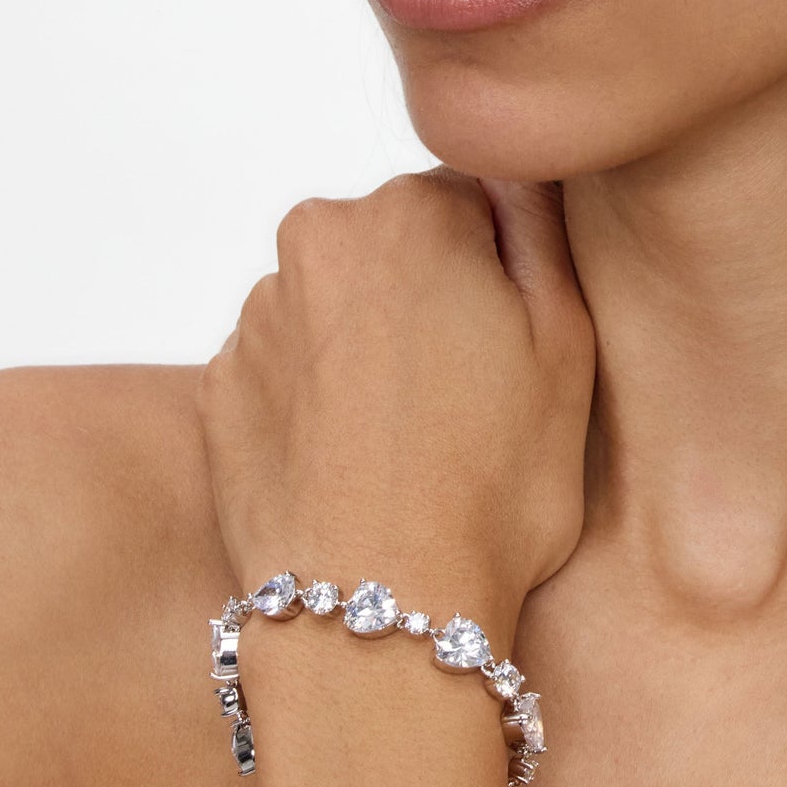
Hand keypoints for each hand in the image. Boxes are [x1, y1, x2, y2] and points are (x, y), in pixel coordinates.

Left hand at [196, 169, 594, 637]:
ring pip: (341, 306)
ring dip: (374, 349)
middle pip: (399, 247)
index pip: (476, 202)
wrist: (376, 617)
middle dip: (434, 299)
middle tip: (475, 398)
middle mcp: (316, 240)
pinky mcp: (218, 388)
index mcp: (408, 210)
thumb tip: (518, 170)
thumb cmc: (492, 484)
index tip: (517, 347)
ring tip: (415, 444)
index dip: (508, 276)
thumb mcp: (568, 339)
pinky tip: (360, 464)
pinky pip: (288, 368)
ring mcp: (258, 316)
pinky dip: (322, 401)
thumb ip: (541, 224)